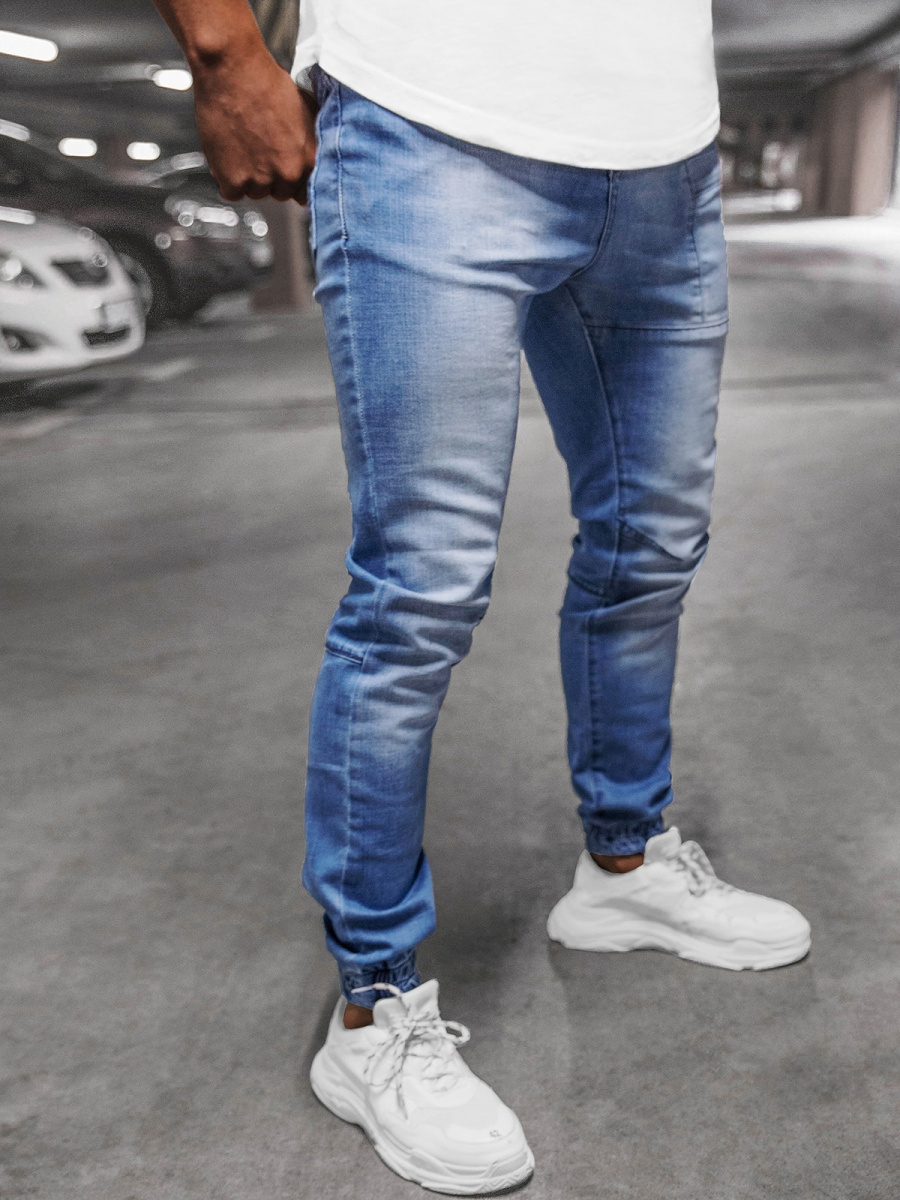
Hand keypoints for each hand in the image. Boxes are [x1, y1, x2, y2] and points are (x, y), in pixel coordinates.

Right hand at [192, 45, 316, 203]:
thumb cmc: (267, 82)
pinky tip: (229, 154)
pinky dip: (227, 178)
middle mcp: (289, 173)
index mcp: (310, 159)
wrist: (234, 70)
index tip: (284, 171)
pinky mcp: (234, 180)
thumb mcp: (307, 111)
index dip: (294, 181)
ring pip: (255, 192)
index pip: (307, 192)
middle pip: (280, 192)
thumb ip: (312, 140)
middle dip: (270, 176)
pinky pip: (232, 192)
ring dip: (248, 177)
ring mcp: (261, 179)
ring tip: (243, 145)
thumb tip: (315, 156)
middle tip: (259, 149)